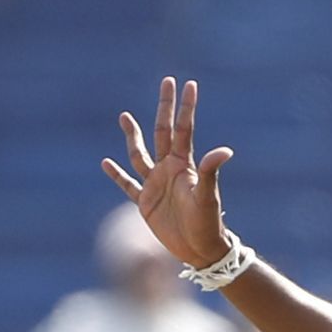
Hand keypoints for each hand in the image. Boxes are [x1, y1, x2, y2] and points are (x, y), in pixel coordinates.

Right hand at [101, 77, 232, 267]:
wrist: (200, 250)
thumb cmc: (208, 223)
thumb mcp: (207, 196)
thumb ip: (210, 172)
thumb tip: (225, 150)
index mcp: (184, 165)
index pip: (183, 128)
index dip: (184, 107)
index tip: (187, 84)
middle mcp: (169, 169)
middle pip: (162, 131)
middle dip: (164, 107)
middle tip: (166, 81)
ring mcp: (156, 184)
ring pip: (140, 154)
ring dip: (133, 136)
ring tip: (125, 116)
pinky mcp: (145, 202)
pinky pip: (128, 184)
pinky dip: (117, 174)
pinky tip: (106, 163)